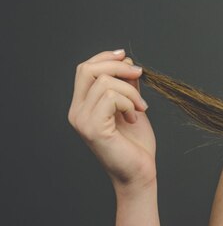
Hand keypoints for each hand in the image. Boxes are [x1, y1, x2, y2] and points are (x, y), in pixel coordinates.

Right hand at [68, 49, 156, 190]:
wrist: (139, 171)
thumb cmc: (135, 142)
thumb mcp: (131, 104)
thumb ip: (126, 85)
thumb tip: (127, 61)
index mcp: (83, 105)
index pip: (84, 69)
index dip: (105, 57)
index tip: (126, 56)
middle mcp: (76, 112)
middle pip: (89, 69)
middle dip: (119, 67)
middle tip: (140, 75)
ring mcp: (82, 120)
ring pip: (105, 82)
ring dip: (131, 91)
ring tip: (140, 107)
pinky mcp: (93, 128)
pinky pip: (111, 97)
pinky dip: (129, 102)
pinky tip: (135, 117)